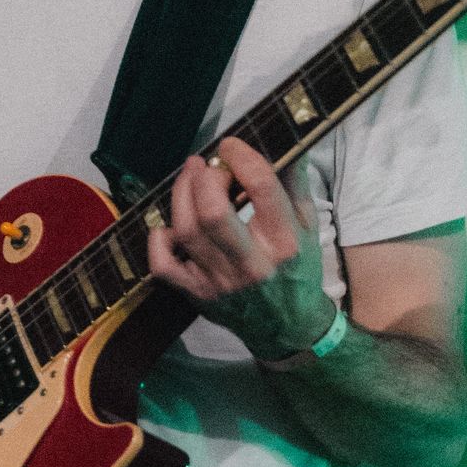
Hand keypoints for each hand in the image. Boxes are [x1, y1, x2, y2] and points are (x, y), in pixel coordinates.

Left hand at [147, 137, 336, 361]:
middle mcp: (252, 263)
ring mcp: (221, 281)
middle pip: (213, 211)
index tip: (230, 146)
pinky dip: (159, 240)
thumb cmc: (297, 267)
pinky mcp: (198, 294)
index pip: (260, 185)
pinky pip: (163, 265)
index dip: (240, 156)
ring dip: (181, 195)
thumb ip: (294, 181)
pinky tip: (169, 226)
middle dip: (204, 178)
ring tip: (189, 178)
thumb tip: (282, 139)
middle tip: (206, 165)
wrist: (289, 326)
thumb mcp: (308, 224)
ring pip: (186, 230)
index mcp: (284, 241)